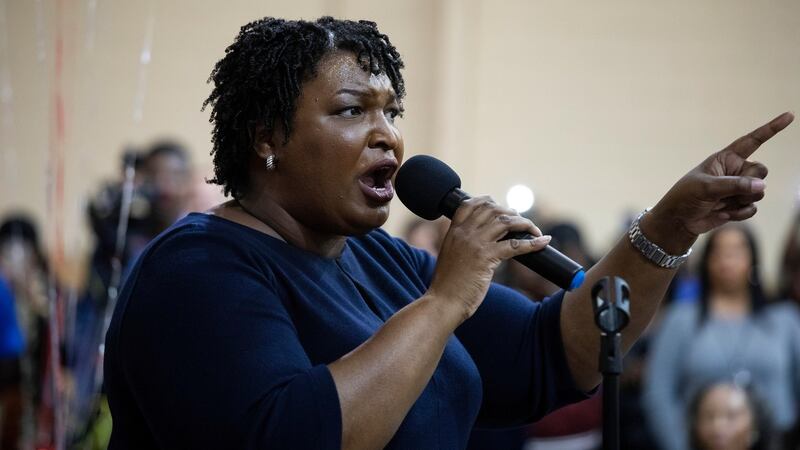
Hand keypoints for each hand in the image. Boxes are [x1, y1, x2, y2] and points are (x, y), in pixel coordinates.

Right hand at [427, 196, 550, 320]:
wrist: (442, 302)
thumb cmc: (447, 286)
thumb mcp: (450, 257)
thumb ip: (462, 245)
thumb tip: (482, 242)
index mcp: (453, 232)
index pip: (469, 204)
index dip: (487, 201)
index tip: (500, 206)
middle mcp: (464, 233)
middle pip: (492, 209)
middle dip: (511, 212)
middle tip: (522, 222)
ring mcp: (475, 244)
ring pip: (506, 222)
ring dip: (525, 224)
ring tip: (534, 230)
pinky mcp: (486, 258)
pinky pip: (515, 245)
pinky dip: (533, 243)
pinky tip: (544, 241)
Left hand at [645, 112, 794, 252]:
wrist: (679, 220)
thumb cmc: (686, 197)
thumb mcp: (706, 187)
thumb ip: (734, 185)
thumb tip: (762, 186)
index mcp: (726, 158)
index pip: (752, 141)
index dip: (771, 129)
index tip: (789, 116)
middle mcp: (735, 171)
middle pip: (761, 171)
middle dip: (749, 183)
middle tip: (726, 191)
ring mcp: (739, 188)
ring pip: (760, 192)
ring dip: (741, 201)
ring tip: (719, 203)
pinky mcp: (739, 204)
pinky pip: (753, 208)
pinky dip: (739, 213)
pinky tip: (723, 213)